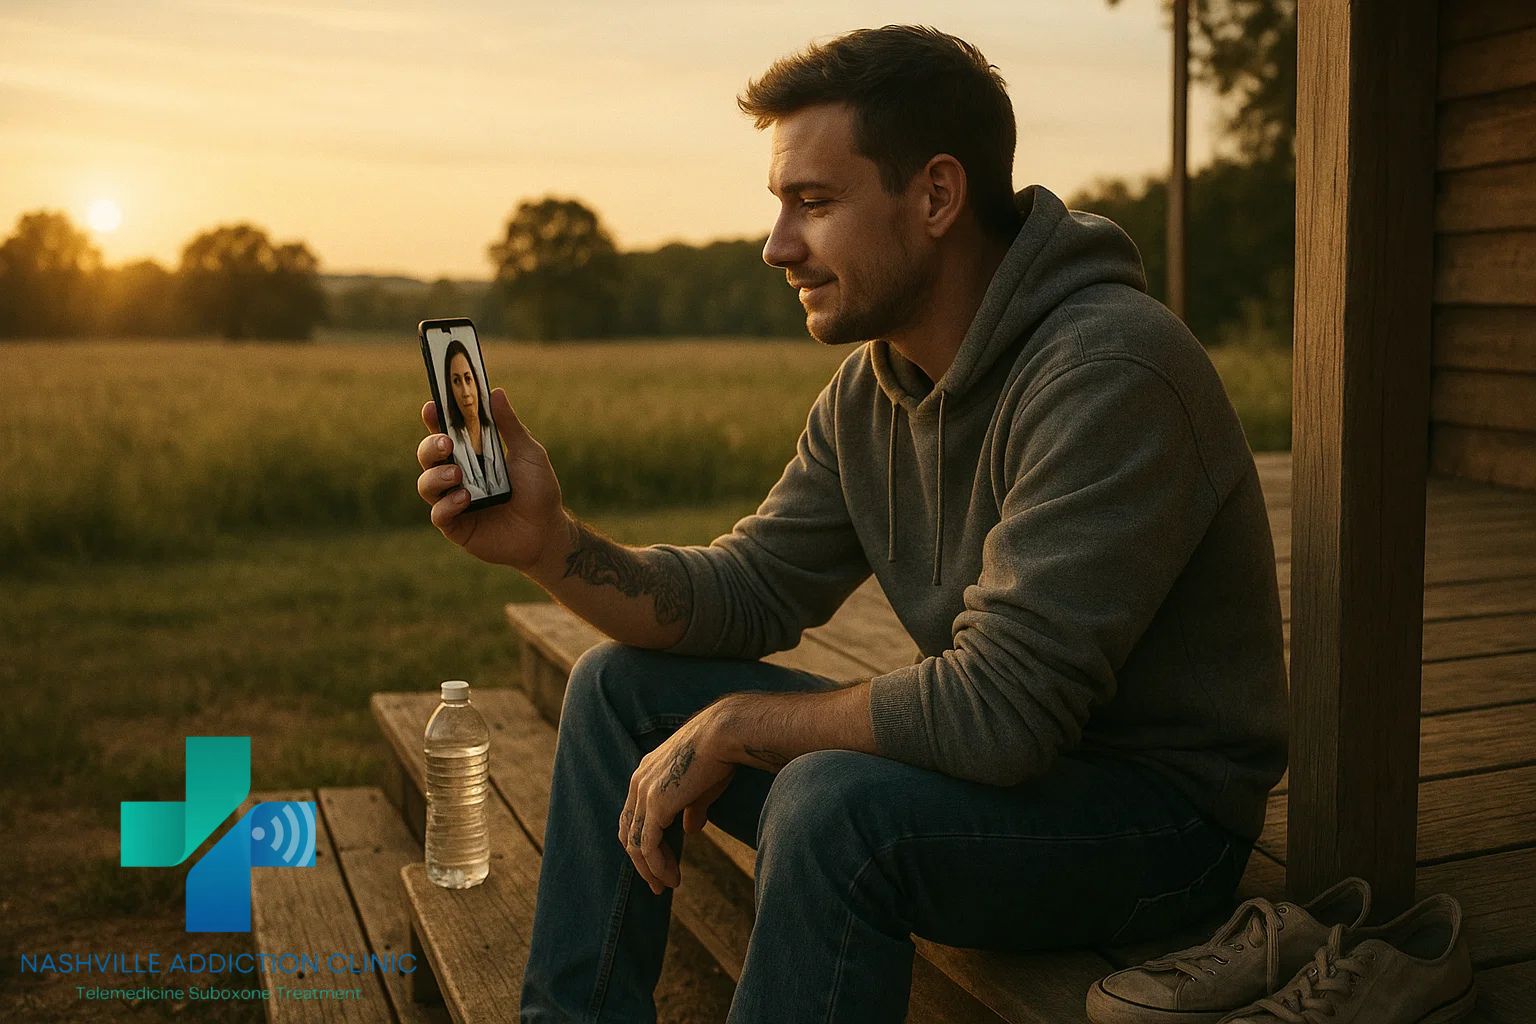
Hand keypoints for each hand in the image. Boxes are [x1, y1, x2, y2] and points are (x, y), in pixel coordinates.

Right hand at [415, 388, 569, 571]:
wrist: (547, 532)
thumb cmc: (539, 491)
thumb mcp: (528, 453)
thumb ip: (510, 426)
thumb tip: (495, 392)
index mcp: (473, 455)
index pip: (445, 432)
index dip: (434, 419)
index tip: (432, 406)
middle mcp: (458, 475)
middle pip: (428, 455)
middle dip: (431, 446)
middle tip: (446, 443)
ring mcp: (454, 501)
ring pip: (427, 484)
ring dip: (437, 475)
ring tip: (458, 474)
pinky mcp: (456, 526)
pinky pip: (439, 514)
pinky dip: (447, 505)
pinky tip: (465, 499)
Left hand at [619, 705, 736, 894]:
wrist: (724, 734)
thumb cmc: (719, 755)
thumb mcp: (702, 786)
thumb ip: (691, 808)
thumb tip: (690, 830)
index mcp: (645, 774)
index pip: (634, 816)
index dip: (644, 842)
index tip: (661, 864)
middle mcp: (638, 782)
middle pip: (629, 832)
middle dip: (642, 862)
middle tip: (658, 884)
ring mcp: (644, 793)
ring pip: (635, 844)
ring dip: (650, 870)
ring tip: (668, 885)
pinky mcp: (655, 804)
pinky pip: (648, 846)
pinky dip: (657, 866)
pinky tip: (672, 878)